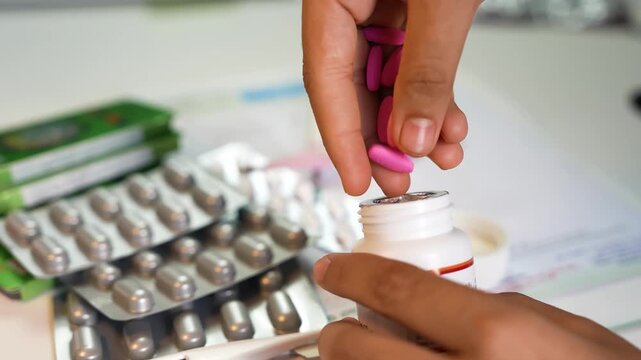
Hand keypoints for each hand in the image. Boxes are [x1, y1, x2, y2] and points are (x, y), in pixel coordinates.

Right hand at [302, 0, 478, 195]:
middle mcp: (349, 8)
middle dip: (383, 139)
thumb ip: (426, 71)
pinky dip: (432, 98)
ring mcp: (378, 12)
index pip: (326, 78)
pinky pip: (412, 67)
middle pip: (352, 89)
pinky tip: (450, 125)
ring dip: (416, 124)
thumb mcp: (443, 6)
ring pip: (387, 84)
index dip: (341, 138)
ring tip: (442, 154)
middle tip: (399, 179)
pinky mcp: (407, 17)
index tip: (357, 180)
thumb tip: (412, 137)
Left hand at [313, 253, 640, 358]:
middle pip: (353, 351)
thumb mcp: (546, 325)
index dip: (352, 272)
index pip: (396, 288)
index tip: (331, 267)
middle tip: (346, 328)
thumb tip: (423, 299)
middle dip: (337, 335)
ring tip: (379, 355)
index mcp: (497, 337)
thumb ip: (479, 308)